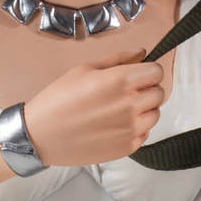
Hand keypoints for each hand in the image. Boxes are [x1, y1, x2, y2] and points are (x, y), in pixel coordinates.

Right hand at [23, 47, 165, 166]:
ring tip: (120, 110)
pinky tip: (115, 125)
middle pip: (159, 93)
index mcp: (120, 81)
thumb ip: (118, 59)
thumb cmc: (58, 101)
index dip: (148, 71)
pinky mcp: (127, 147)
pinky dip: (135, 128)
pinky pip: (145, 133)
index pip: (157, 71)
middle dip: (147, 89)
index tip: (138, 74)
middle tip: (126, 93)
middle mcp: (130, 105)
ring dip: (144, 110)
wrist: (41, 135)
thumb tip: (142, 52)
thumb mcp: (84, 69)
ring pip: (155, 114)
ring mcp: (130, 129)